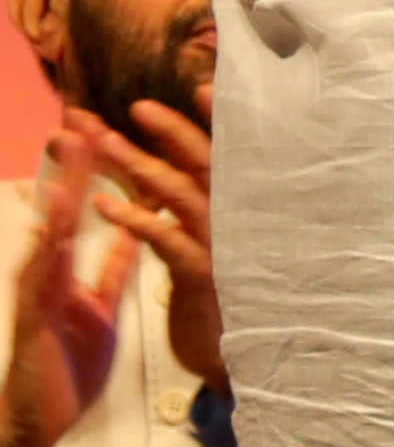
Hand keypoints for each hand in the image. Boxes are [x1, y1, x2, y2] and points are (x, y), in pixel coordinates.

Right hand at [8, 119, 131, 446]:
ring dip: (61, 191)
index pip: (88, 210)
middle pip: (65, 209)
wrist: (41, 421)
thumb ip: (112, 267)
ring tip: (69, 152)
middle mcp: (52, 274)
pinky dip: (47, 250)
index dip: (99, 170)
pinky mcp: (35, 319)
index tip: (109, 126)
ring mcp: (39, 294)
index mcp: (73, 268)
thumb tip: (133, 230)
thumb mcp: (99, 306)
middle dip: (74, 165)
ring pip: (51, 234)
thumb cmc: (68, 363)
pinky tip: (53, 223)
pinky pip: (42, 280)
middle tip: (83, 116)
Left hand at [86, 102, 218, 389]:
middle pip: (207, 163)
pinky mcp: (204, 275)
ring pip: (182, 193)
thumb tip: (175, 173)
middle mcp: (238, 219)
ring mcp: (223, 245)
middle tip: (137, 106)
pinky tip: (103, 205)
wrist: (236, 358)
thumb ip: (200, 211)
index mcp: (237, 210)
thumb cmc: (224, 300)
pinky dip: (134, 219)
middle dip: (172, 130)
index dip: (214, 122)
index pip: (226, 157)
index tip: (203, 88)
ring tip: (103, 142)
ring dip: (140, 164)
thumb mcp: (215, 248)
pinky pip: (166, 240)